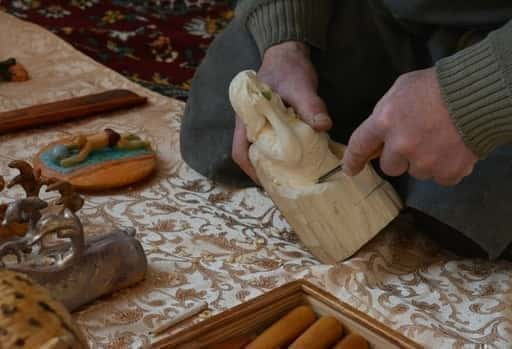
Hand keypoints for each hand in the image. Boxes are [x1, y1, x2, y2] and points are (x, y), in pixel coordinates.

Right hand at [232, 41, 331, 183]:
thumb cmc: (288, 68)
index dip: (250, 170)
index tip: (267, 183)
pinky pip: (273, 143)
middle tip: (283, 186)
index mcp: (247, 117)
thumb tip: (324, 125)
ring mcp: (261, 124)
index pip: (239, 150)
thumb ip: (310, 105)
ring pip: (261, 150)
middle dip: (264, 172)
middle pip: (250, 155)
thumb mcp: (300, 85)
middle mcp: (250, 124)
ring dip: (273, 164)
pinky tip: (297, 160)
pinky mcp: (273, 123)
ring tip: (291, 177)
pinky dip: (282, 154)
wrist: (288, 52)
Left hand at [342, 67, 477, 185]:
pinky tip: (454, 148)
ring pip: (416, 171)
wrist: (479, 94)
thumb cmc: (438, 85)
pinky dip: (446, 166)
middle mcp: (400, 145)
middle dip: (399, 156)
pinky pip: (440, 177)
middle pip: (389, 166)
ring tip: (440, 138)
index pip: (359, 145)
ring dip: (424, 160)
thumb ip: (385, 113)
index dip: (353, 160)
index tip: (351, 169)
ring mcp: (424, 161)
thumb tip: (378, 135)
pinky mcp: (447, 171)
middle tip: (417, 140)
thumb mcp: (401, 89)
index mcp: (384, 122)